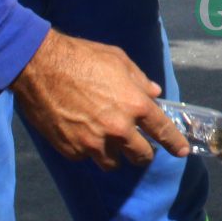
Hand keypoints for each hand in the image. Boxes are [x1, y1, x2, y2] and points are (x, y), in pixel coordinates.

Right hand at [8, 29, 189, 170]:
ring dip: (114, 155)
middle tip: (137, 148)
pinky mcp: (72, 149)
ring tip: (106, 142)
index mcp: (135, 105)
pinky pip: (86, 157)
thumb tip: (154, 93)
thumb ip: (139, 80)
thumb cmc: (81, 56)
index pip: (163, 131)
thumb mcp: (118, 60)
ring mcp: (94, 142)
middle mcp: (118, 128)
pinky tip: (80, 133)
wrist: (39, 66)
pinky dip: (87, 150)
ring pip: (113, 163)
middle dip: (142, 153)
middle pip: (141, 156)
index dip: (175, 143)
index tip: (181, 152)